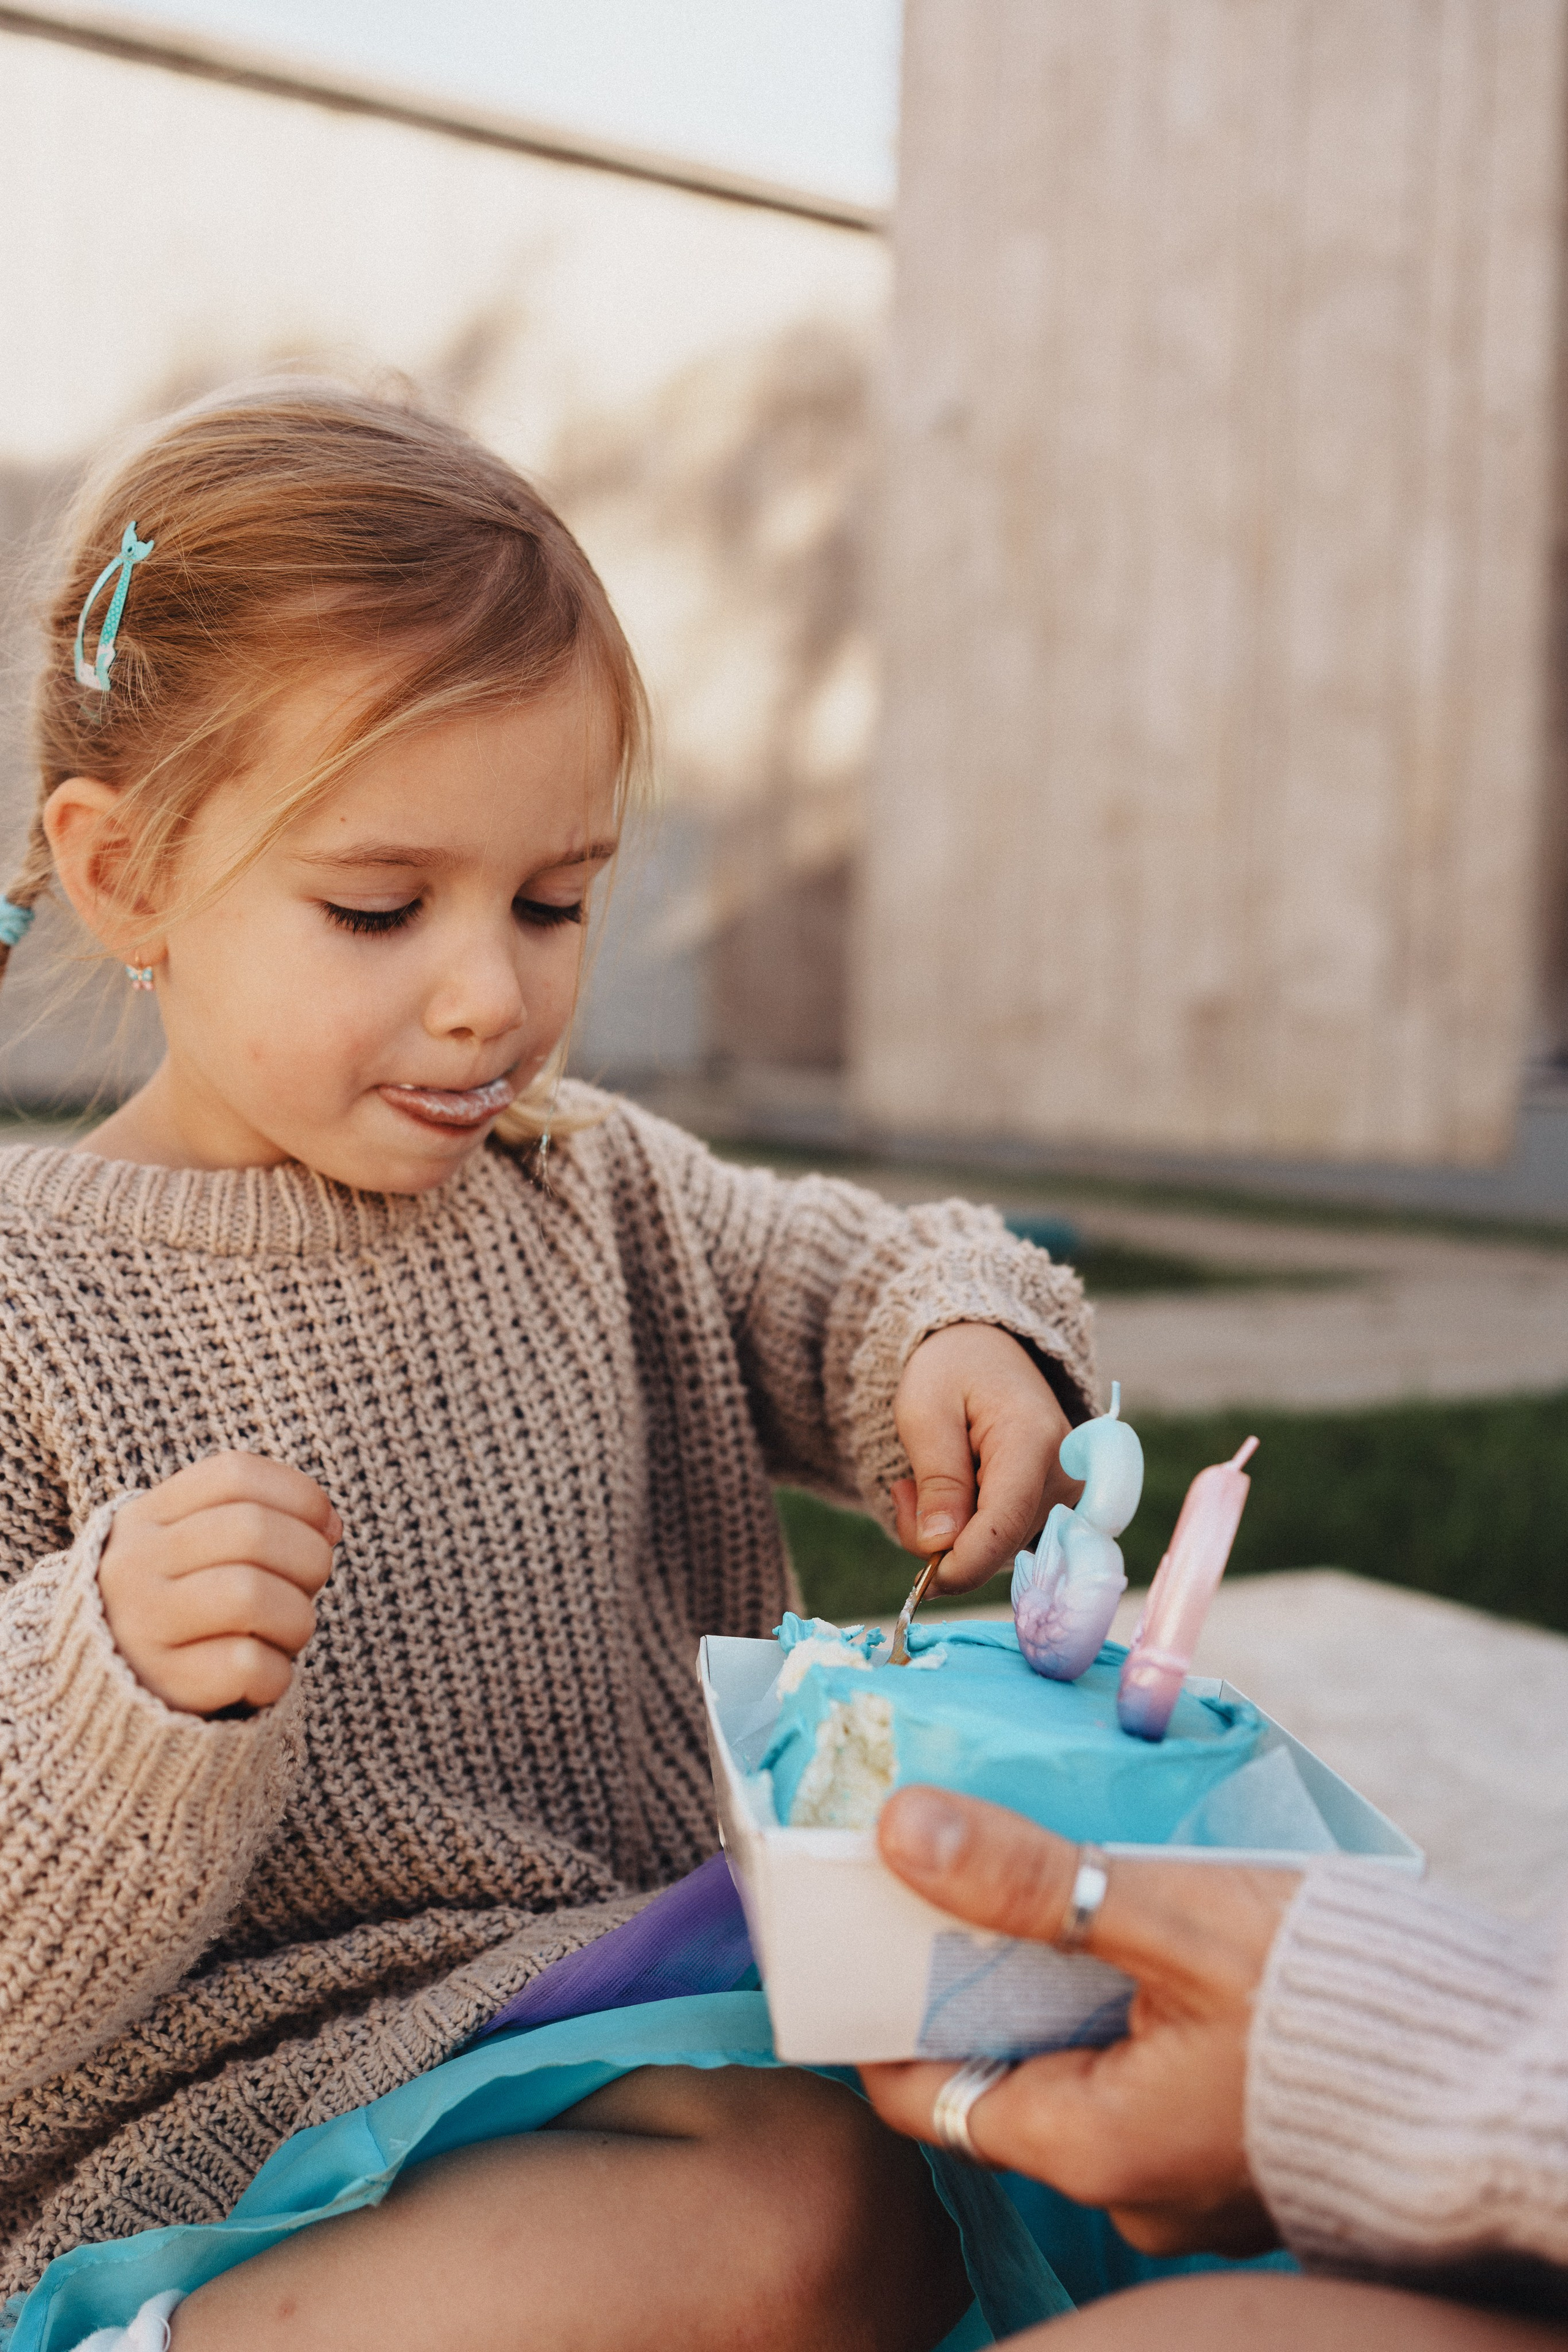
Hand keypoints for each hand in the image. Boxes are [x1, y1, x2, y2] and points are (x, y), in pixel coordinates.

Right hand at [98, 1452, 340, 1715]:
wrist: (118, 1690)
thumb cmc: (186, 1605)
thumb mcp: (198, 1548)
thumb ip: (258, 1520)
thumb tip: (329, 1526)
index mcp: (146, 1519)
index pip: (235, 1474)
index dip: (300, 1495)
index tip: (325, 1527)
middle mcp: (134, 1566)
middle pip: (252, 1531)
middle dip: (309, 1558)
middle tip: (309, 1585)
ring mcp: (141, 1627)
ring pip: (251, 1596)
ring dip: (297, 1617)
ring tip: (287, 1631)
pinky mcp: (163, 1684)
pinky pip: (248, 1664)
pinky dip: (278, 1671)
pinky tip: (264, 1673)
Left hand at [859, 1787, 1300, 2255]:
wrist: (1498, 2078)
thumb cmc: (1339, 2006)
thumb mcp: (1170, 1919)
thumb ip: (1031, 1879)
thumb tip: (901, 1827)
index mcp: (1088, 2149)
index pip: (921, 2093)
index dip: (880, 2003)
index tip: (863, 1912)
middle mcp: (1126, 2187)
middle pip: (996, 2070)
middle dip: (968, 1968)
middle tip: (952, 1863)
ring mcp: (1186, 2175)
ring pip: (1073, 2063)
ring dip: (1051, 1974)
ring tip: (1043, 1871)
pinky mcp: (1236, 2141)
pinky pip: (1141, 2068)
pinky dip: (1119, 1997)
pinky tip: (1132, 1919)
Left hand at [891, 1324, 1079, 1591]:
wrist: (984, 1350)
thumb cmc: (951, 1370)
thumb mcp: (924, 1411)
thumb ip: (937, 1478)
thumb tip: (940, 1546)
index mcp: (1032, 1440)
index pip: (1002, 1526)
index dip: (960, 1566)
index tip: (921, 1583)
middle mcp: (1064, 1472)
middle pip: (998, 1546)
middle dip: (941, 1541)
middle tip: (904, 1492)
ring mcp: (1066, 1493)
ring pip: (999, 1551)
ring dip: (951, 1534)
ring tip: (923, 1483)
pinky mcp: (1057, 1506)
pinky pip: (1005, 1542)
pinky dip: (969, 1531)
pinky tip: (951, 1495)